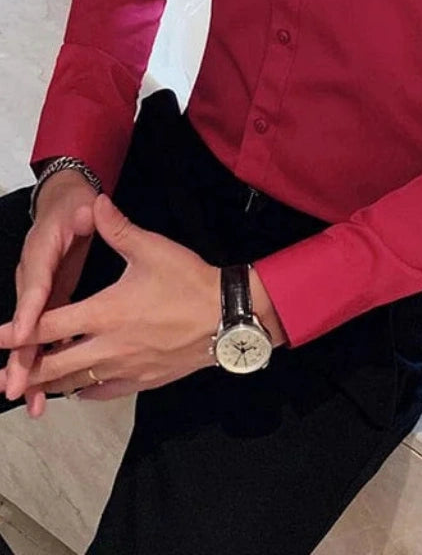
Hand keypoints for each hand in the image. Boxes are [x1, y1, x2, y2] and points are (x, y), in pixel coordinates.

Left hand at [0, 194, 222, 405]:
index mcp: (104, 311)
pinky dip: (84, 391)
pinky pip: (104, 392)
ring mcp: (125, 367)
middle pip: (54, 364)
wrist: (226, 316)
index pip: (49, 325)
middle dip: (26, 371)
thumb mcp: (152, 249)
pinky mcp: (143, 380)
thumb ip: (117, 228)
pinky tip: (77, 390)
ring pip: (76, 383)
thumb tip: (96, 202)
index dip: (18, 333)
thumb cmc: (188, 281)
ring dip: (51, 385)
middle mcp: (108, 345)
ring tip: (30, 389)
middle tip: (3, 378)